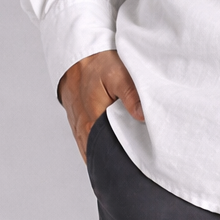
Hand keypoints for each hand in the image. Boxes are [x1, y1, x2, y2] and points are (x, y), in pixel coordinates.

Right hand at [57, 49, 143, 163]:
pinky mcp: (79, 124)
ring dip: (108, 154)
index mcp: (93, 121)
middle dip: (119, 159)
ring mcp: (80, 128)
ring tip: (127, 159)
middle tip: (138, 162)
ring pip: (95, 151)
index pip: (111, 151)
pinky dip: (99, 148)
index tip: (143, 159)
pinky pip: (88, 144)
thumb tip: (143, 117)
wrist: (77, 57)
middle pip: (103, 154)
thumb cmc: (97, 65)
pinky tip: (111, 149)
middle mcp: (84, 129)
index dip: (128, 156)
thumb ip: (131, 96)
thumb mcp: (118, 75)